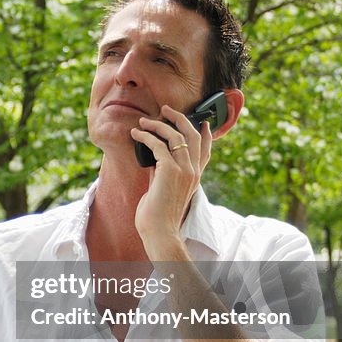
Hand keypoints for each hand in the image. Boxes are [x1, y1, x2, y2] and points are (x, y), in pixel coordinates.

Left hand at [129, 106, 211, 255]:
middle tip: (165, 109)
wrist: (160, 231)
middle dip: (180, 118)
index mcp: (195, 177)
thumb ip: (164, 173)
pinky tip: (135, 134)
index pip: (206, 150)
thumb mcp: (165, 189)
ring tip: (143, 122)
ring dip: (157, 125)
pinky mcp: (169, 171)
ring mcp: (184, 170)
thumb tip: (155, 158)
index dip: (206, 133)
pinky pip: (157, 145)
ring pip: (175, 136)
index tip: (202, 122)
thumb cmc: (158, 215)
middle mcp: (193, 171)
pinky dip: (145, 136)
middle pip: (193, 135)